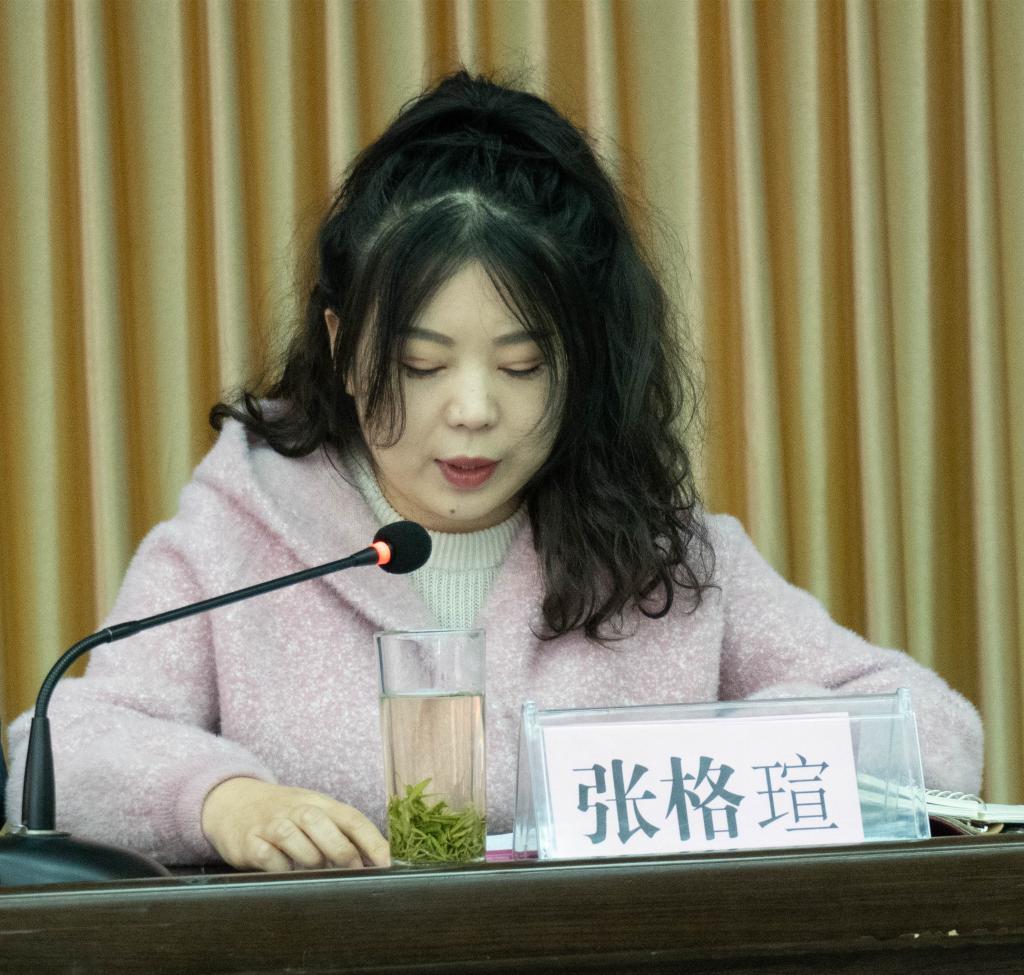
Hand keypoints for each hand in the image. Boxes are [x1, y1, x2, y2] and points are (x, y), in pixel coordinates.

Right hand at [201, 777, 389, 871]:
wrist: (233, 803)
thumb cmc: (285, 814)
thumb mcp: (313, 813)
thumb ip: (340, 832)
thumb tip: (374, 862)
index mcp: (319, 803)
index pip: (351, 817)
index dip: (372, 840)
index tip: (387, 863)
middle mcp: (296, 809)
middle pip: (322, 825)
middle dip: (342, 852)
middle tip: (353, 872)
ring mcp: (271, 824)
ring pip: (295, 839)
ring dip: (311, 860)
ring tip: (316, 870)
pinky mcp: (250, 842)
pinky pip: (269, 857)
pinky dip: (281, 868)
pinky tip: (286, 871)